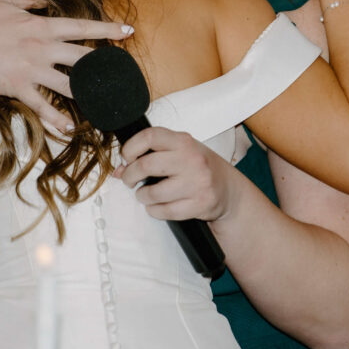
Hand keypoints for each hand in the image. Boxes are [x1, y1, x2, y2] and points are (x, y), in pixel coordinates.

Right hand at [0, 0, 132, 130]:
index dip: (107, 29)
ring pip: (69, 84)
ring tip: (107, 104)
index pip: (81, 27)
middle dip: (108, 65)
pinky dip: (56, 117)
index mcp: (41, 24)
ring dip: (89, 94)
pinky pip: (42, 105)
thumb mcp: (2, 1)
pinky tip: (70, 127)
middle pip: (84, 57)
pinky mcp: (17, 87)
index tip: (128, 31)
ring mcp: (31, 68)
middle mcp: (42, 46)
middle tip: (126, 73)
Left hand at [113, 127, 239, 221]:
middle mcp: (191, 159)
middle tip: (129, 180)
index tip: (127, 158)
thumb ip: (151, 155)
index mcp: (183, 141)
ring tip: (145, 194)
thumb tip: (119, 170)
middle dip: (130, 175)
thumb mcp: (179, 153)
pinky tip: (157, 206)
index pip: (149, 136)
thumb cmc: (199, 167)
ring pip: (153, 193)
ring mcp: (197, 182)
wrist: (229, 189)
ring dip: (142, 196)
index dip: (131, 148)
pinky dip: (154, 211)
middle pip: (146, 165)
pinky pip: (165, 211)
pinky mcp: (199, 204)